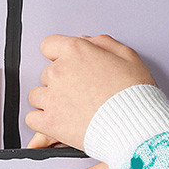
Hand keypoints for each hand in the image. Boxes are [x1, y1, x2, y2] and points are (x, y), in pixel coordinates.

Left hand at [25, 33, 156, 152]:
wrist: (135, 126)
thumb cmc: (135, 94)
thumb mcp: (128, 56)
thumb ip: (103, 43)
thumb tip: (87, 41)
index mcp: (76, 52)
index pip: (49, 45)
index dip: (59, 55)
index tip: (66, 64)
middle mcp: (59, 71)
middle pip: (47, 73)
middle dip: (61, 82)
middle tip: (80, 92)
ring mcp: (52, 97)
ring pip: (37, 96)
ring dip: (50, 101)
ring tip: (72, 109)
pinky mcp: (50, 122)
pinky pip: (32, 119)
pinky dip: (43, 122)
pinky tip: (60, 121)